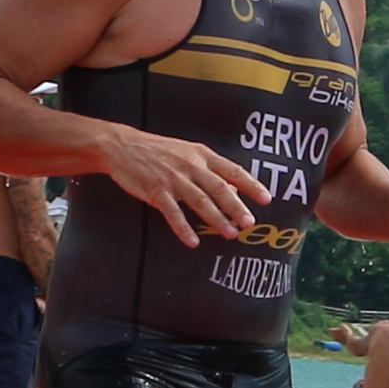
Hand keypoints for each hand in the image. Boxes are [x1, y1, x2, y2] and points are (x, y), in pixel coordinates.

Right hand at [91, 124, 267, 247]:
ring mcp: (173, 179)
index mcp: (201, 155)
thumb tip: (232, 189)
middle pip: (219, 188)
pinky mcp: (155, 191)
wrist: (123, 146)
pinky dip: (183, 228)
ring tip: (230, 233)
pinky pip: (172, 213)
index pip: (232, 170)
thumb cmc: (159, 151)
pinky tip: (193, 241)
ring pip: (199, 201)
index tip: (265, 199)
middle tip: (249, 223)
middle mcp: (190, 166)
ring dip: (216, 219)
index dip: (250, 185)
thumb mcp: (187, 153)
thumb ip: (209, 170)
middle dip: (236, 206)